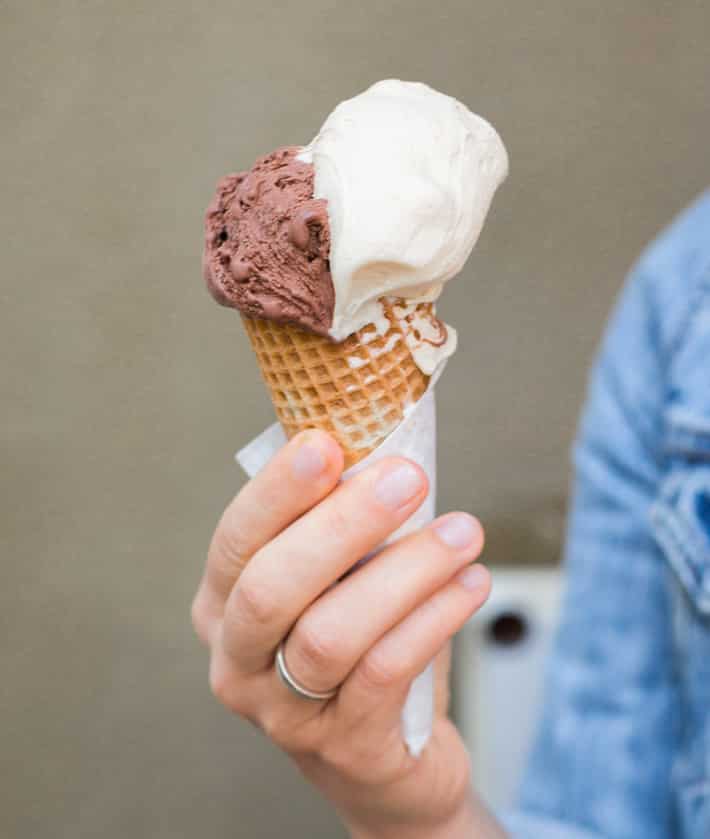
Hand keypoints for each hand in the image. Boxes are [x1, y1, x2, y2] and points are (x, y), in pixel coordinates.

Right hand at [192, 430, 502, 838]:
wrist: (383, 760)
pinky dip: (432, 619)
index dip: (277, 491)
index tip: (326, 443)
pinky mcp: (343, 747)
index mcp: (221, 605)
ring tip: (464, 532)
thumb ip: (341, 528)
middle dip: (341, 525)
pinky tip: (471, 583)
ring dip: (404, 572)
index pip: (235, 539)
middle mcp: (235, 662)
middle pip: (270, 588)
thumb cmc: (358, 645)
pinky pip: (385, 673)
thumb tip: (384, 451)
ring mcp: (282, 713)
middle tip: (408, 478)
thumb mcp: (335, 583)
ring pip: (330, 634)